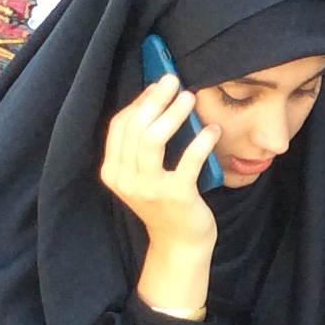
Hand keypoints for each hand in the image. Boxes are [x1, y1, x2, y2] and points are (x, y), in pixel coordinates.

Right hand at [101, 74, 222, 315]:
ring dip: (173, 114)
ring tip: (190, 98)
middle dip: (155, 99)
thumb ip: (143, 145)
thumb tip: (159, 99)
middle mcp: (125, 180)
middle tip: (174, 81)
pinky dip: (201, 140)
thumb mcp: (144, 175)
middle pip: (135, 127)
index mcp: (113, 171)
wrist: (180, 243)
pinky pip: (188, 160)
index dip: (139, 101)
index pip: (120, 126)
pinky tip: (212, 129)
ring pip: (153, 138)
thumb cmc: (165, 202)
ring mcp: (148, 189)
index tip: (157, 86)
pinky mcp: (176, 196)